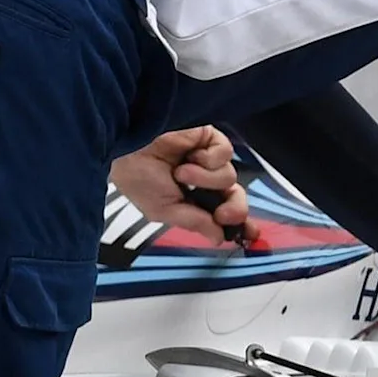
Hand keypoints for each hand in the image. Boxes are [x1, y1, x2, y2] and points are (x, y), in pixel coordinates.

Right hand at [109, 127, 247, 243]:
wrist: (127, 146)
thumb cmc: (135, 175)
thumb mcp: (163, 210)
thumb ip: (194, 223)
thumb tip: (218, 238)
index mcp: (189, 199)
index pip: (221, 212)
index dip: (237, 223)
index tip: (250, 234)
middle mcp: (201, 180)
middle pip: (235, 197)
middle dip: (234, 210)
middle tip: (222, 214)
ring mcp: (205, 159)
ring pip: (229, 178)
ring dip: (205, 180)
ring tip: (180, 173)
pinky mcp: (207, 138)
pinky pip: (225, 154)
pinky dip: (209, 160)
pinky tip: (190, 157)